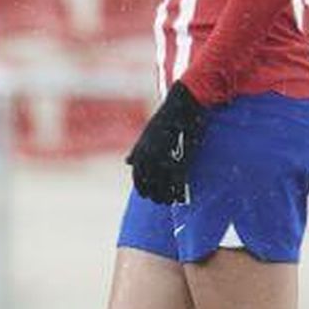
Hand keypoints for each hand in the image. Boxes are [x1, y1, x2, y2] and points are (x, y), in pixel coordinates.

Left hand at [126, 82, 207, 203]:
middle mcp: (147, 159)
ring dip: (166, 197)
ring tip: (171, 201)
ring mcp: (162, 161)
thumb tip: (127, 162)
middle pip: (149, 186)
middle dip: (156, 195)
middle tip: (162, 201)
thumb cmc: (166, 121)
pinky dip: (178, 192)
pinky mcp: (178, 160)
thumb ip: (137, 151)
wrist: (181, 107)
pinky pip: (176, 183)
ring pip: (162, 187)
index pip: (138, 179)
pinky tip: (181, 197)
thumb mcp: (146, 135)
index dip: (144, 189)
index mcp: (139, 153)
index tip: (149, 196)